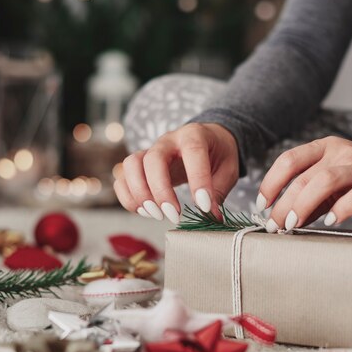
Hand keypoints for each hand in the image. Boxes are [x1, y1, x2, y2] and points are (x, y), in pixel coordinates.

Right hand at [114, 123, 238, 223]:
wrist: (207, 141)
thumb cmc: (217, 154)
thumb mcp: (228, 169)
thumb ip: (219, 190)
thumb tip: (210, 216)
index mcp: (194, 135)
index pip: (192, 151)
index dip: (197, 179)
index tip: (203, 206)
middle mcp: (168, 140)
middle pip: (153, 159)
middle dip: (161, 191)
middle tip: (174, 215)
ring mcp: (150, 151)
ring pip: (131, 165)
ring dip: (139, 194)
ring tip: (155, 214)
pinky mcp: (140, 165)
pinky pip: (123, 178)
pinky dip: (128, 197)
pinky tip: (145, 211)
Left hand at [256, 136, 351, 231]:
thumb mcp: (332, 183)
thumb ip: (309, 197)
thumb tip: (281, 218)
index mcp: (324, 148)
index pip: (288, 160)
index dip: (270, 183)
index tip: (261, 205)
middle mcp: (340, 152)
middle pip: (303, 176)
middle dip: (283, 204)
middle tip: (274, 225)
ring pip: (325, 182)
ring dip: (304, 205)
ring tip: (293, 225)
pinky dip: (340, 210)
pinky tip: (329, 222)